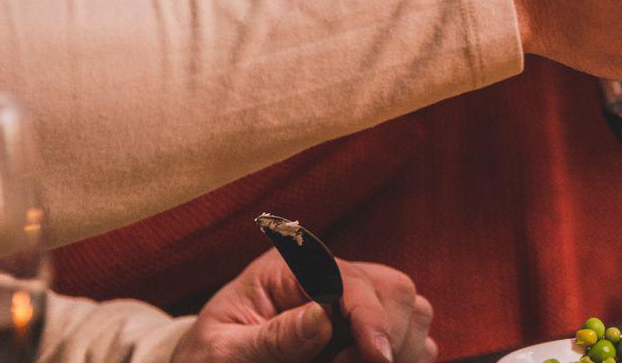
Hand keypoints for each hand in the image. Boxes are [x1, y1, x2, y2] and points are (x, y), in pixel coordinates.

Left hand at [171, 252, 432, 362]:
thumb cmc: (208, 360)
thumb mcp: (223, 352)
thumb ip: (272, 337)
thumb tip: (323, 317)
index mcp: (290, 269)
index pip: (351, 278)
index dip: (372, 316)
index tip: (377, 357)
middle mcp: (330, 276)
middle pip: (394, 288)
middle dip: (388, 334)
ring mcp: (352, 301)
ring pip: (412, 309)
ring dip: (400, 346)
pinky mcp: (366, 328)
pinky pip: (413, 334)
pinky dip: (406, 354)